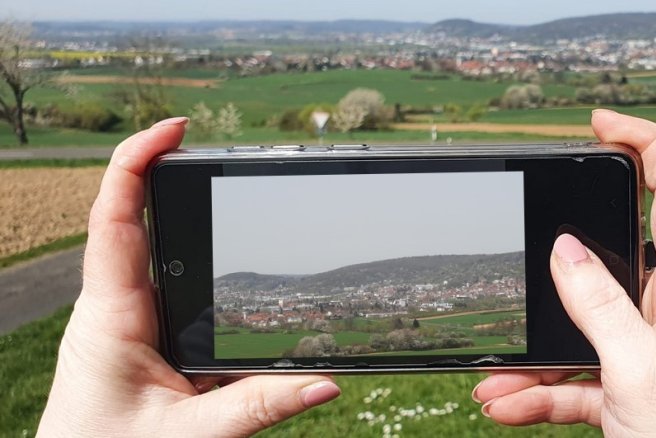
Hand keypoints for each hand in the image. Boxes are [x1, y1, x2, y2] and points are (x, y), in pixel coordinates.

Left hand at [38, 118, 339, 436]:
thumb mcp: (191, 435)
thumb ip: (260, 406)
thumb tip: (326, 380)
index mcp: (113, 316)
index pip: (115, 218)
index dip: (137, 161)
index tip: (176, 129)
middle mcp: (112, 305)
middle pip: (127, 215)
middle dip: (159, 170)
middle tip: (203, 143)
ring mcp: (121, 315)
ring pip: (143, 247)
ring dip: (169, 210)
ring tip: (211, 180)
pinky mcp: (134, 331)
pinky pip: (158, 279)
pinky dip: (183, 255)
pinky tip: (213, 252)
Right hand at [471, 110, 655, 435]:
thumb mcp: (642, 372)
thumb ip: (600, 307)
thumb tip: (564, 248)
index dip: (645, 146)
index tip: (601, 124)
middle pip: (614, 258)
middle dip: (562, 259)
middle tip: (524, 240)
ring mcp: (650, 352)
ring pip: (584, 328)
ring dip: (537, 349)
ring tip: (496, 373)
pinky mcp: (632, 392)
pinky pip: (578, 377)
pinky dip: (541, 390)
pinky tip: (504, 403)